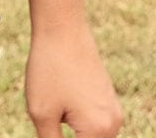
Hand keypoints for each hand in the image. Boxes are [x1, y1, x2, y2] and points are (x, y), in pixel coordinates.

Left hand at [25, 23, 121, 137]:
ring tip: (55, 114)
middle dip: (66, 137)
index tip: (51, 130)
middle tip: (52, 122)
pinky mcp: (107, 99)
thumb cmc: (49, 68)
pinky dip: (80, 127)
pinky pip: (95, 125)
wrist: (62, 28)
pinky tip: (60, 111)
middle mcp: (114, 125)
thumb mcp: (42, 113)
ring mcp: (113, 111)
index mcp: (100, 132)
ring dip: (74, 134)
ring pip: (92, 137)